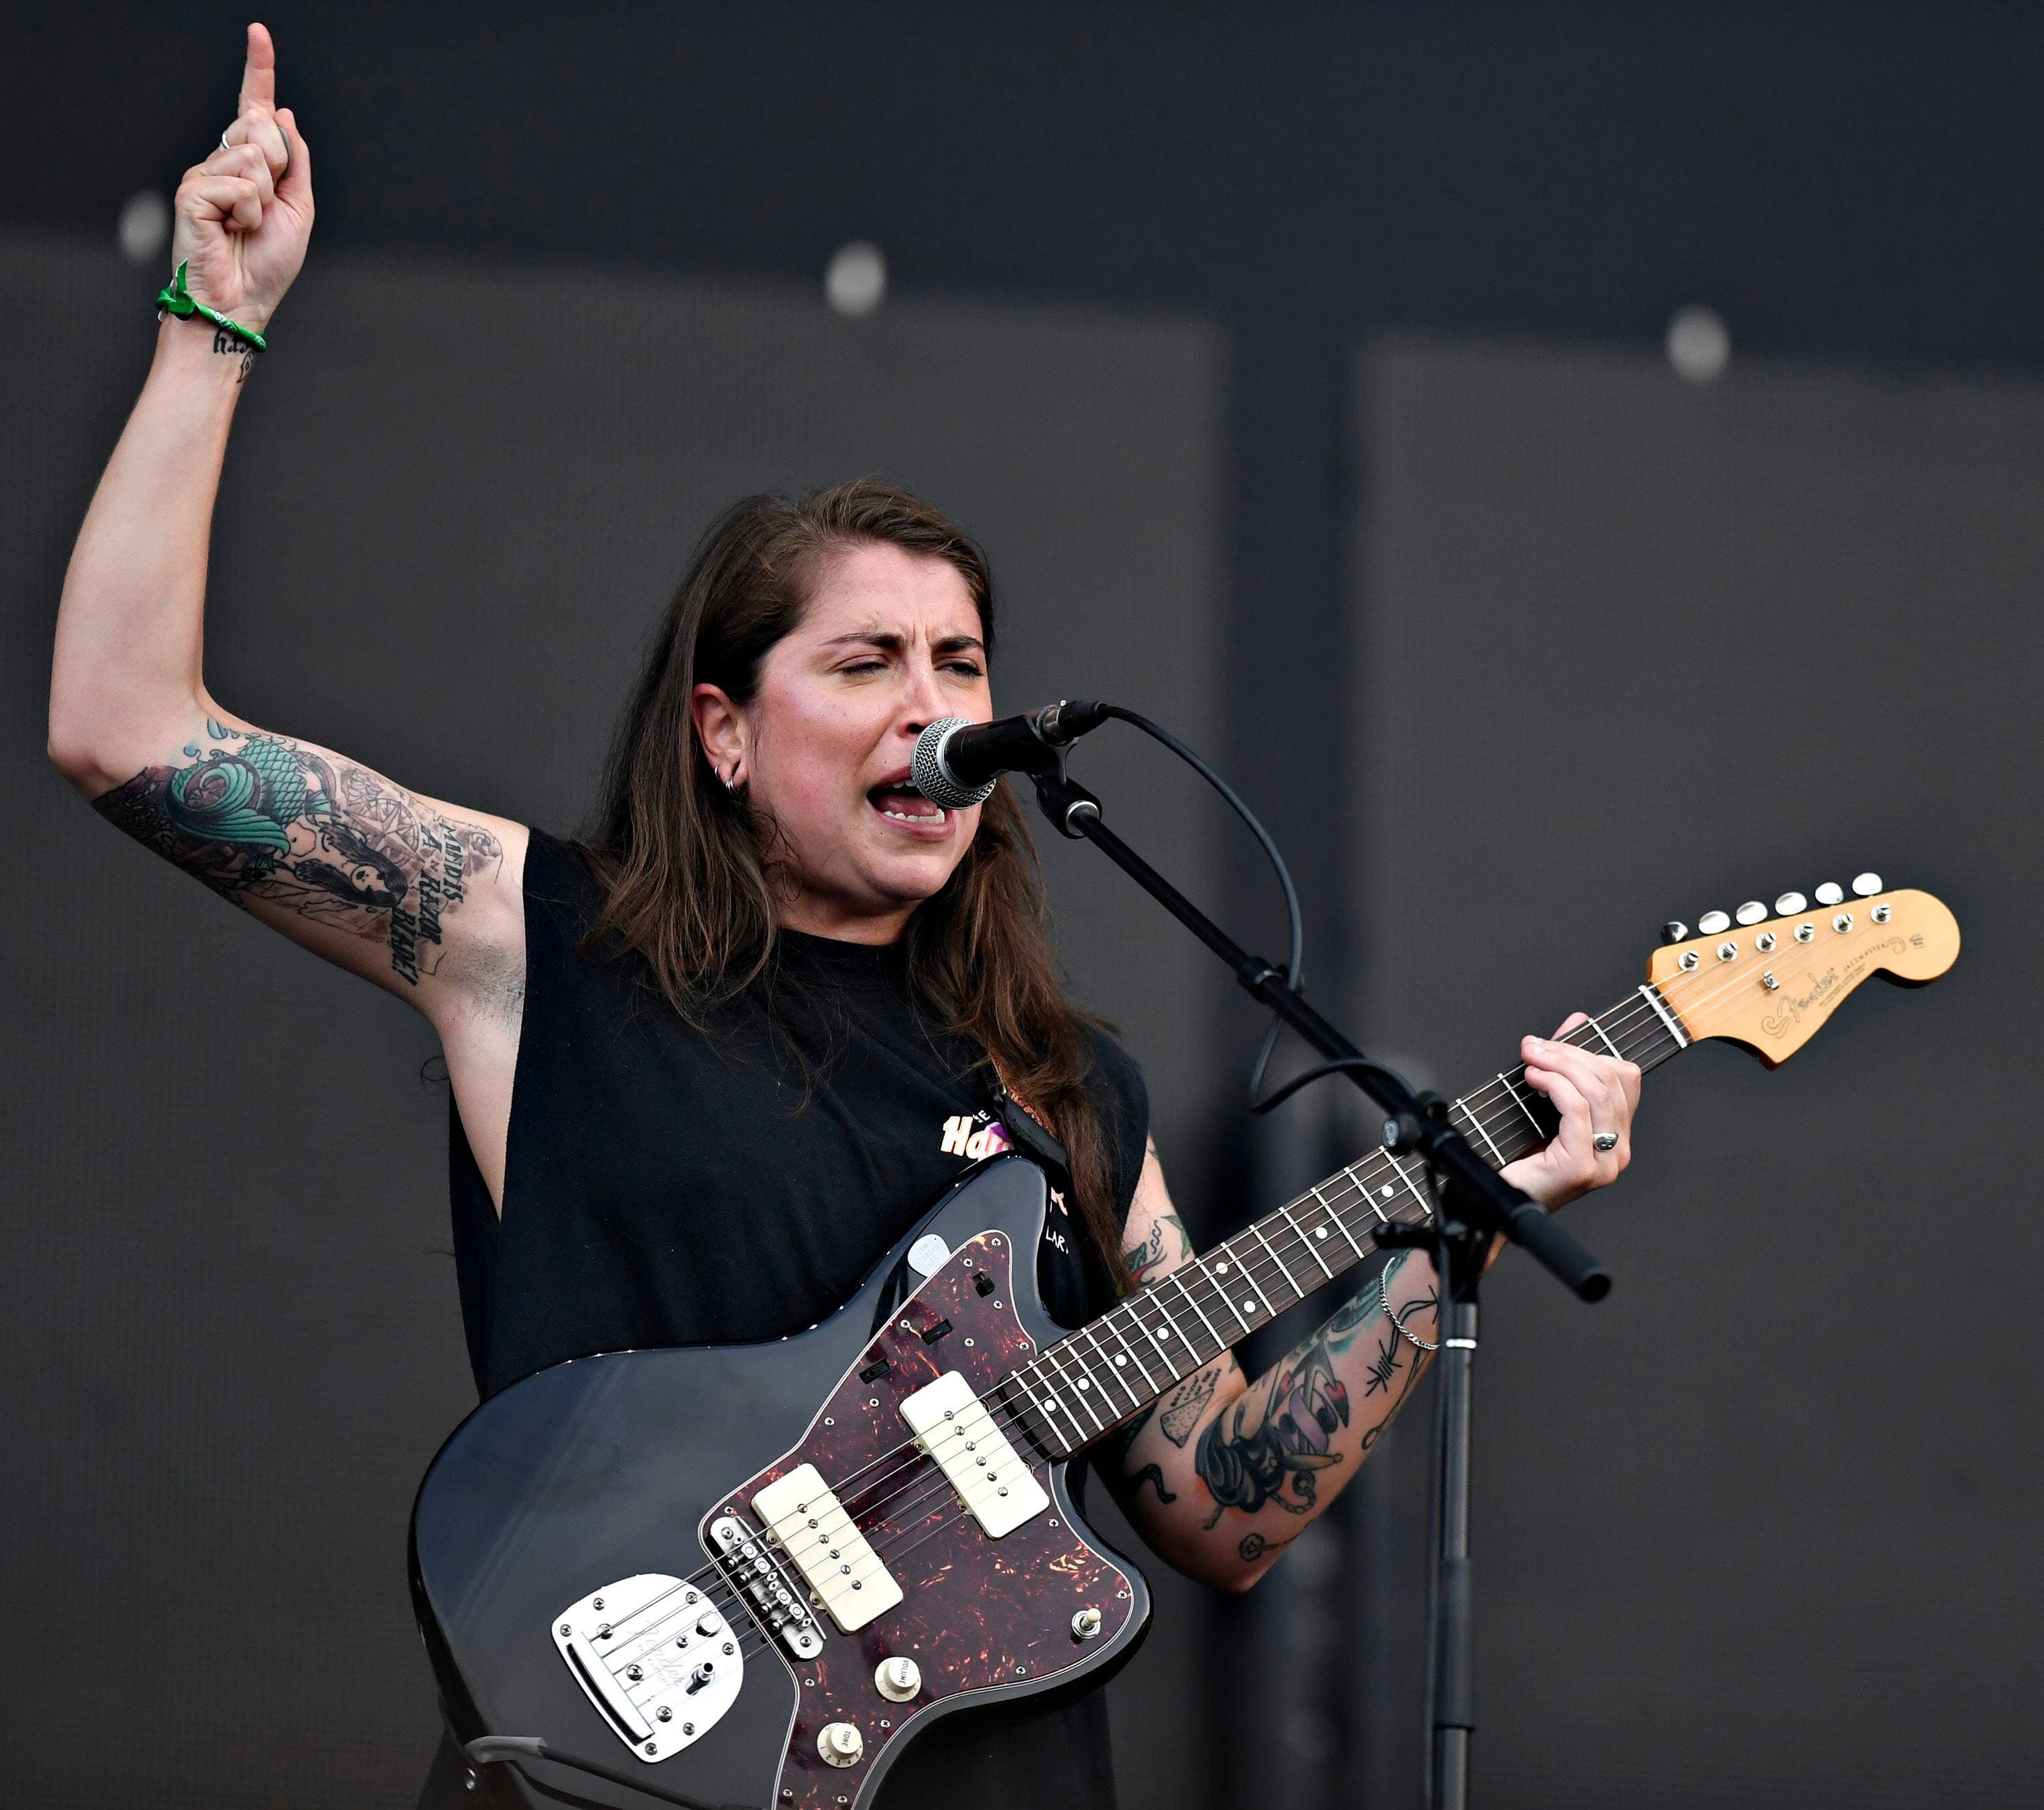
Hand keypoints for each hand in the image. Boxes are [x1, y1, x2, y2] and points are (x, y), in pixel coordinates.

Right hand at [170, 23, 312, 332]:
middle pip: (263, 129)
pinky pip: (239, 184)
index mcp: (249, 164)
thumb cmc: (266, 263)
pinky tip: (231, 230)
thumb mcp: (299, 208)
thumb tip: (282, 112)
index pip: (252, 108)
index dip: (258, 70)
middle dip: (279, 169)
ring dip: (265, 197)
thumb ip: (295, 160)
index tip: (259, 34)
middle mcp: (221, 162)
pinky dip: (248, 213)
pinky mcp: (191, 191)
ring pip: (254, 156)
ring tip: (247, 225)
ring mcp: (202, 174)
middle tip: (265, 210)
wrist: (242, 300)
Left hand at [1497, 1011, 1640, 1209]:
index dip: (1589, 1051)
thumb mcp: (1544, 1102)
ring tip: (1530, 1058)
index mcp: (1616, 1135)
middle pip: (1611, 1079)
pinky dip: (1554, 1085)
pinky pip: (1577, 1110)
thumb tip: (1578, 1022)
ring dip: (1559, 1064)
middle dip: (1569, 1053)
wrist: (1492, 1204)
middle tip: (1533, 1045)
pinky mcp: (1582, 1167)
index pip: (1624, 1078)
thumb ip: (1564, 1066)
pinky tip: (1532, 1078)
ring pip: (1595, 1091)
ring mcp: (1605, 1162)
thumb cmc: (1516, 1159)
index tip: (1551, 1042)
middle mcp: (1618, 1150)